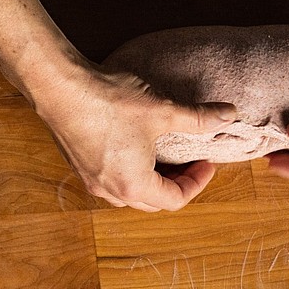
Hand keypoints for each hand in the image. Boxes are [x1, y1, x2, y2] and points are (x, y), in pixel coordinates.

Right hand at [35, 65, 236, 211]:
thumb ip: (198, 118)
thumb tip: (229, 115)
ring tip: (160, 156)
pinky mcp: (76, 162)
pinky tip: (129, 144)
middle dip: (175, 184)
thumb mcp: (163, 111)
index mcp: (134, 185)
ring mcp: (88, 177)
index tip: (205, 161)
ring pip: (127, 193)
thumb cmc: (108, 102)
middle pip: (151, 202)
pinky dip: (126, 171)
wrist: (60, 87)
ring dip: (149, 181)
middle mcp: (110, 189)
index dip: (198, 182)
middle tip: (187, 161)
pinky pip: (107, 179)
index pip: (176, 200)